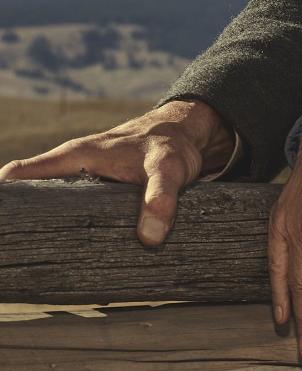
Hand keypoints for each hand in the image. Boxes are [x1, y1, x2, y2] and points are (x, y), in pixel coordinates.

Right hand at [0, 99, 234, 246]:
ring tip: (36, 261)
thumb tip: (149, 238)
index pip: (21, 175)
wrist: (188, 136)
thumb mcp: (169, 169)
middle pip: (29, 195)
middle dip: (20, 220)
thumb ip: (161, 199)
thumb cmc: (172, 146)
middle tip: (17, 251)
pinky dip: (66, 228)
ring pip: (49, 206)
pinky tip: (68, 254)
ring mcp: (81, 181)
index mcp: (75, 157)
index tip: (4, 226)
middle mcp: (72, 168)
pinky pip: (70, 211)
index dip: (5, 199)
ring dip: (43, 226)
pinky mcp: (95, 193)